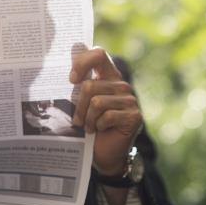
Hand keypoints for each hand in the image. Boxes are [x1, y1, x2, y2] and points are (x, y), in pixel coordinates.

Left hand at [69, 47, 142, 175]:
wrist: (104, 154)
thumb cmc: (90, 126)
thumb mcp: (81, 102)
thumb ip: (78, 81)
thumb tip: (71, 50)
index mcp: (108, 75)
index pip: (99, 53)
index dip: (82, 61)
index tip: (71, 79)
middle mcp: (121, 84)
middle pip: (90, 85)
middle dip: (78, 105)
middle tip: (77, 119)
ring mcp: (130, 100)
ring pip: (97, 102)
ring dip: (87, 119)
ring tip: (88, 127)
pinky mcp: (134, 115)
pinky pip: (107, 116)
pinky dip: (98, 126)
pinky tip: (100, 130)